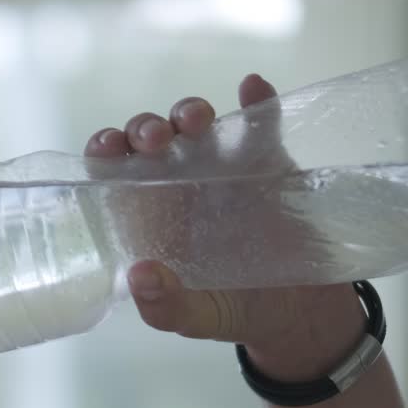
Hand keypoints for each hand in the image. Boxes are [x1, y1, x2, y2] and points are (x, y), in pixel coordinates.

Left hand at [86, 75, 366, 381]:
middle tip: (158, 139)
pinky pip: (260, 125)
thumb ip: (165, 306)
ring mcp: (223, 171)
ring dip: (189, 112)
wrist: (302, 314)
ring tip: (198, 121)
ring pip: (196, 126)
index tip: (110, 148)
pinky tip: (253, 88)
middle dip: (145, 128)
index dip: (105, 154)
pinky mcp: (269, 164)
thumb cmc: (235, 313)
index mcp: (149, 217)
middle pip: (149, 142)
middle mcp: (178, 187)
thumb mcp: (196, 319)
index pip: (112, 173)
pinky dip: (257, 102)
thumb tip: (141, 276)